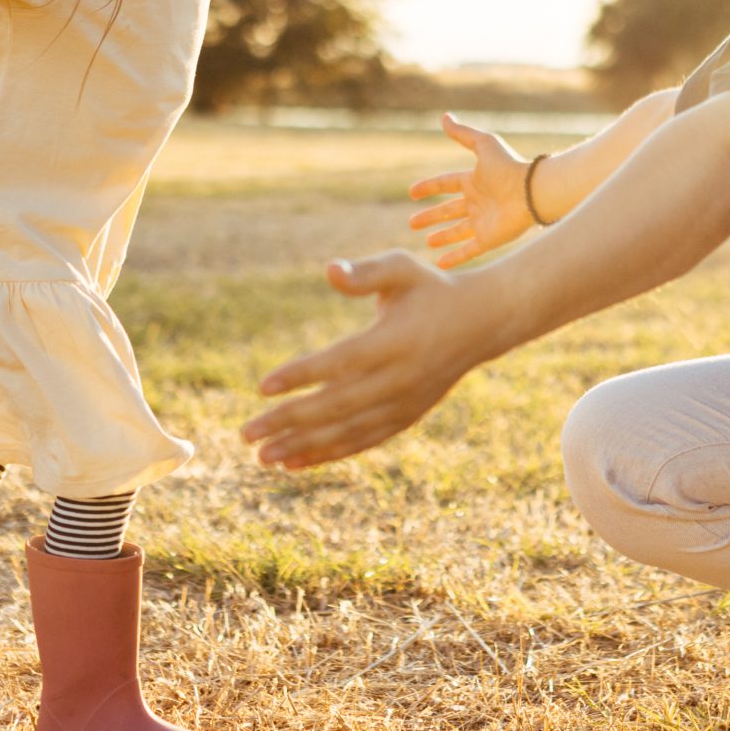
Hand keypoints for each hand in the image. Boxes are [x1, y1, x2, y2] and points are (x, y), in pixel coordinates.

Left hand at [244, 252, 501, 469]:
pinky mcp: (406, 418)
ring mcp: (405, 403)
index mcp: (396, 341)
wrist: (483, 322)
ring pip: (348, 432)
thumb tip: (329, 270)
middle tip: (246, 434)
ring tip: (262, 457)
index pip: (341, 363)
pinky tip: (295, 462)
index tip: (263, 387)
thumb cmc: (432, 288)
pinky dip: (329, 454)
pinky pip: (364, 441)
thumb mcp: (403, 268)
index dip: (302, 375)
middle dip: (289, 422)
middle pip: (337, 406)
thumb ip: (365, 273)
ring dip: (303, 447)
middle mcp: (401, 379)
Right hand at [408, 114, 535, 267]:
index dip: (429, 187)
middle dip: (430, 217)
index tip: (412, 192)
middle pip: (449, 211)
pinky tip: (440, 262)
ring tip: (427, 241)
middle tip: (412, 224)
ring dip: (442, 237)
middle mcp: (478, 203)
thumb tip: (445, 117)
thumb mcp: (484, 145)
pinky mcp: (489, 239)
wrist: (531, 192)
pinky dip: (454, 257)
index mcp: (475, 181)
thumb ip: (463, 134)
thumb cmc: (509, 167)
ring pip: (458, 232)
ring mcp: (483, 222)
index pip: (447, 184)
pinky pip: (468, 251)